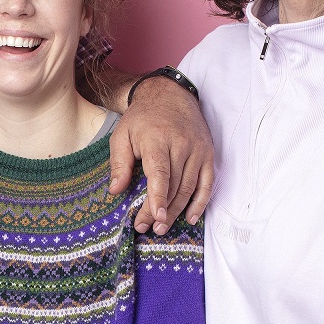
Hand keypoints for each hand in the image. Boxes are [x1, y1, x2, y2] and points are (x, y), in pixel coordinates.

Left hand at [108, 78, 213, 232]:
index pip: (160, 173)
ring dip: (177, 211)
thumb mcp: (122, 135)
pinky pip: (207, 184)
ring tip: (162, 227)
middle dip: (161, 211)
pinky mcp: (208, 155)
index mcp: (157, 140)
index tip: (156, 216)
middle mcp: (181, 146)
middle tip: (146, 227)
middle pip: (173, 186)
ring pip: (189, 188)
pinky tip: (190, 218)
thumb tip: (115, 191)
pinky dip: (200, 203)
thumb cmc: (142, 118)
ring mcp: (198, 151)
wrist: (170, 96)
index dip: (158, 197)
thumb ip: (119, 163)